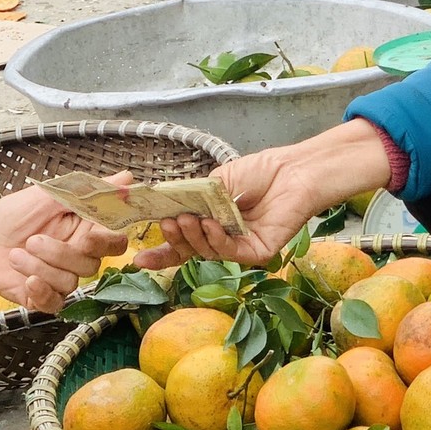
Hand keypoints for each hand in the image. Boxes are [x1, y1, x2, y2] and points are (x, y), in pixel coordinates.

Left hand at [0, 187, 123, 314]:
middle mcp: (78, 257)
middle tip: (32, 240)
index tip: (87, 237)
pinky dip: (42, 292)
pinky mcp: (44, 297)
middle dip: (60, 254)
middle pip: (91, 266)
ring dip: (41, 268)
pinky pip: (55, 303)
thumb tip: (127, 179)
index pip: (114, 242)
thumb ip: (88, 190)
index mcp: (86, 231)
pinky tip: (27, 280)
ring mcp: (62, 279)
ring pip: (70, 283)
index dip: (106, 243)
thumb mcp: (50, 195)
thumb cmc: (16, 212)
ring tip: (15, 255)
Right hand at [133, 121, 392, 269]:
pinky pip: (231, 253)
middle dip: (174, 240)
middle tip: (167, 223)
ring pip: (207, 252)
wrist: (291, 171)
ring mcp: (241, 248)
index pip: (183, 243)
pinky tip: (212, 225)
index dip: (162, 252)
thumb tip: (166, 210)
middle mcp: (224, 239)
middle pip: (191, 251)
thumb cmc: (258, 173)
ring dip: (193, 236)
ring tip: (186, 218)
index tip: (139, 259)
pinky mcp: (259, 253)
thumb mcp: (214, 184)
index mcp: (211, 223)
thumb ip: (192, 201)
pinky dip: (217, 240)